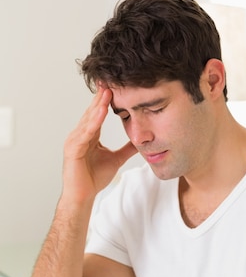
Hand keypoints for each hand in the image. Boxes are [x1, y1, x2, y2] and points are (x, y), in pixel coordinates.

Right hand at [62, 85, 137, 202]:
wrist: (83, 196)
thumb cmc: (93, 178)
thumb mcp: (116, 159)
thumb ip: (127, 149)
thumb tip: (140, 141)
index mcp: (89, 135)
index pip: (98, 114)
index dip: (106, 100)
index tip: (116, 87)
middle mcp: (80, 134)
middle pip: (92, 112)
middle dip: (101, 97)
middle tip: (110, 80)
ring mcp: (75, 140)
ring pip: (89, 120)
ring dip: (98, 105)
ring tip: (107, 91)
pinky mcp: (73, 149)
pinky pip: (85, 133)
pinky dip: (93, 122)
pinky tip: (101, 111)